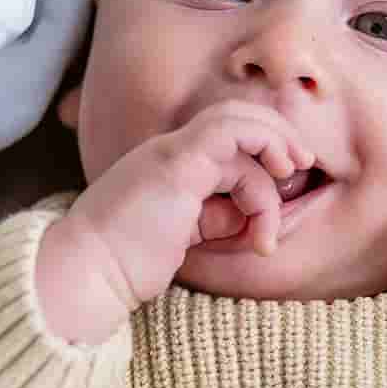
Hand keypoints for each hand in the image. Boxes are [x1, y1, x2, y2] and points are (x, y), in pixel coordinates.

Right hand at [36, 102, 312, 344]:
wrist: (85, 273)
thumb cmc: (125, 265)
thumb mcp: (184, 238)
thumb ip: (216, 219)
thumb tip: (252, 216)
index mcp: (168, 165)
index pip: (226, 137)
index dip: (262, 152)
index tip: (285, 185)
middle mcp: (169, 150)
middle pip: (236, 114)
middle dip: (278, 134)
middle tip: (301, 165)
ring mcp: (171, 152)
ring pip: (241, 124)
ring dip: (275, 148)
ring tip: (290, 181)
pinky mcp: (178, 163)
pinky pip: (233, 135)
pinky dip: (262, 162)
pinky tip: (269, 202)